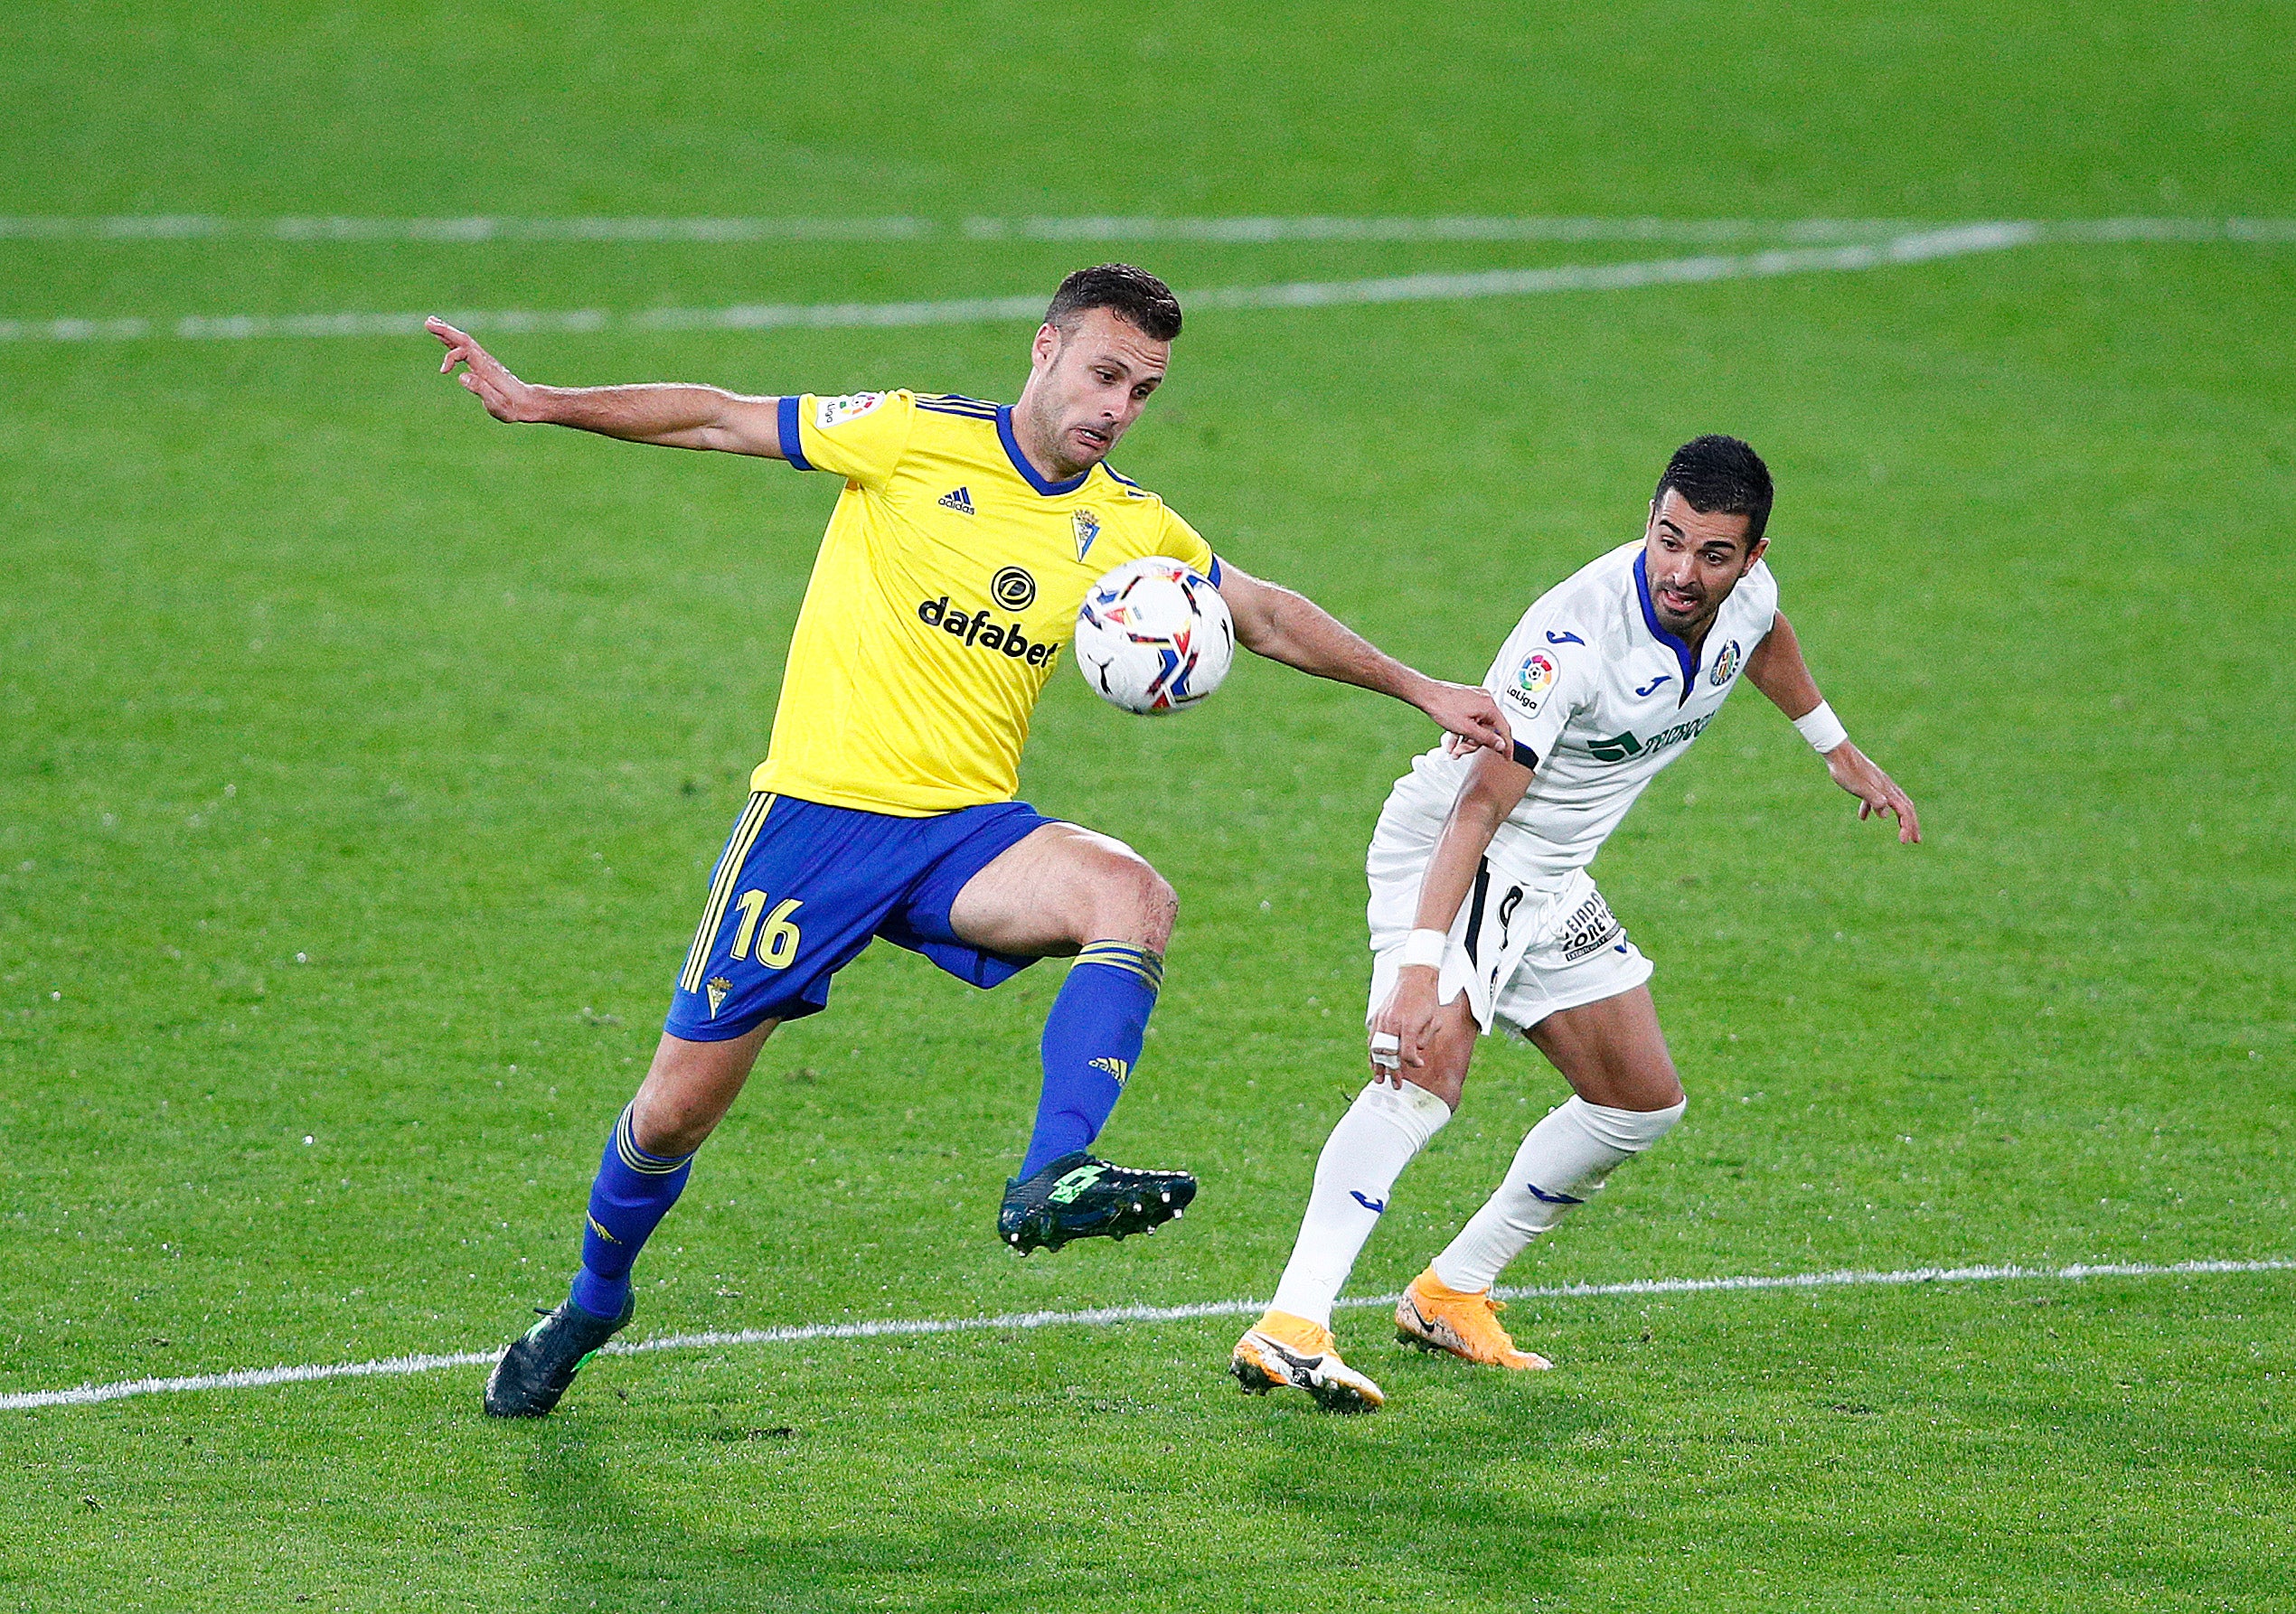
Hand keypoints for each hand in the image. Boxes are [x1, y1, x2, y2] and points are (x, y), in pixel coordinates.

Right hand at [428, 317, 543, 422]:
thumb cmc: (511, 407)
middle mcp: (485, 361)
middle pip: (464, 341)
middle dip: (446, 331)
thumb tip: (461, 377)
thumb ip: (480, 389)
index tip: (443, 371)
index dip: (451, 357)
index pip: (465, 352)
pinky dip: (454, 341)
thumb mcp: (496, 403)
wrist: (527, 403)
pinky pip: (466, 348)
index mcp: (486, 369)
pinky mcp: (484, 364)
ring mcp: (485, 361)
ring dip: (448, 332)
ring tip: (431, 322)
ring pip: (465, 342)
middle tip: (428, 321)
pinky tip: (446, 338)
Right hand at [1368, 967, 1442, 1080]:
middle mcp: (1393, 1024)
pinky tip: (1374, 1061)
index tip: (1418, 1065)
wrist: (1414, 977)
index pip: (1406, 1053)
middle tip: (1396, 1085)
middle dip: (1392, 1071)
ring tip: (1379, 1078)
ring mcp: (1383, 1020)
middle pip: (1389, 1054)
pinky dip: (1372, 1052)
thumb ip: (1424, 1038)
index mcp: (1408, 1025)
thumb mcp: (1433, 1019)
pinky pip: (1372, 1038)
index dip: (1412, 1063)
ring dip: (1377, 1065)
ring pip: (1376, 1048)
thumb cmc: (1427, 1000)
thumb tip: (1415, 1052)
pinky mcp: (1378, 1017)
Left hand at [1417, 679, 1512, 757]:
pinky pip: (1469, 720)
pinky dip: (1462, 732)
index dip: (1506, 745)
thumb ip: (1486, 738)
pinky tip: (1452, 742)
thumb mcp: (1467, 729)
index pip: (1504, 729)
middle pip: (1487, 730)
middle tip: (1461, 751)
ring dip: (1466, 740)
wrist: (1426, 694)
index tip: (1507, 756)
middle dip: (1473, 744)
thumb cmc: (1442, 706)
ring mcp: (1475, 700)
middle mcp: (1484, 701)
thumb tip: (1501, 744)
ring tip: (1454, 749)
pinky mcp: (1466, 701)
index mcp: (1488, 706)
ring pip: (1477, 727)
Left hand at [1823, 741, 1921, 843]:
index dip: (1907, 827)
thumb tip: (1885, 815)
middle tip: (1915, 840)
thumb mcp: (1859, 788)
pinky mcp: (1869, 783)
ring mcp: (1879, 784)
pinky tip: (1863, 817)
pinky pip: (1876, 799)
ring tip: (1901, 832)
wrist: (1838, 753)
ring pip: (1895, 803)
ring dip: (1900, 819)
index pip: (1904, 811)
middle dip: (1911, 825)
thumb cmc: (1847, 771)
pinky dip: (1874, 809)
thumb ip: (1873, 800)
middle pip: (1905, 808)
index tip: (1904, 842)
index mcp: (1887, 790)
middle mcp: (1887, 787)